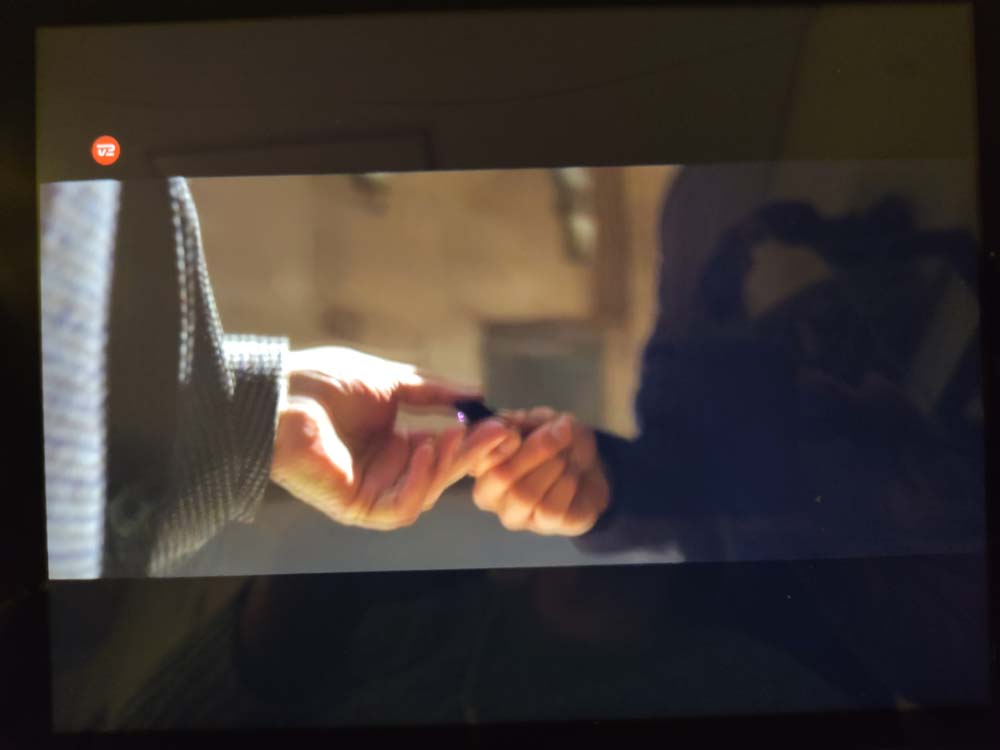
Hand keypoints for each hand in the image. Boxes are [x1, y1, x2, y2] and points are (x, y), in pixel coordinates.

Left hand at [270, 347, 519, 529]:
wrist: (277, 395)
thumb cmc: (322, 384)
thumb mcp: (390, 381)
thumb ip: (433, 391)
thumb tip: (477, 392)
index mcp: (392, 444)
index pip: (443, 447)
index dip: (472, 438)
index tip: (501, 422)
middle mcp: (385, 470)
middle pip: (440, 471)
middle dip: (471, 453)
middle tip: (499, 433)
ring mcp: (371, 491)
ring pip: (426, 491)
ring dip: (448, 466)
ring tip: (462, 436)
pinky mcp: (355, 507)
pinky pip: (399, 507)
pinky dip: (419, 483)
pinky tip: (426, 450)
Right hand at [470, 407, 609, 535]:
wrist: (591, 470)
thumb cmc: (558, 444)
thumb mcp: (543, 421)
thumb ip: (525, 421)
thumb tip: (513, 425)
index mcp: (481, 463)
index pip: (472, 458)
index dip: (492, 444)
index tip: (514, 432)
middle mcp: (488, 493)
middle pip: (501, 477)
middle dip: (535, 450)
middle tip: (559, 435)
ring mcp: (513, 514)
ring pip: (525, 495)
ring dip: (553, 467)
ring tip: (565, 459)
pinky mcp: (542, 526)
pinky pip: (550, 508)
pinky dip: (566, 484)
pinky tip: (571, 478)